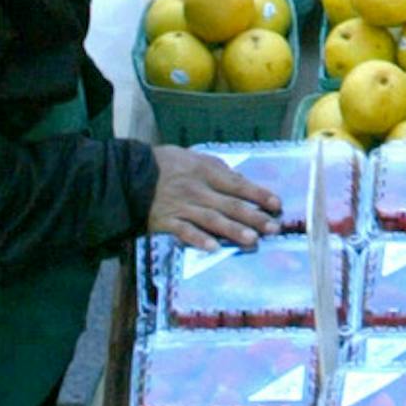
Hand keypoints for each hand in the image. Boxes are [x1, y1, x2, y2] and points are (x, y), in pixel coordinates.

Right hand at [148, 149, 281, 248]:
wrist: (130, 174)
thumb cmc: (166, 164)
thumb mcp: (194, 157)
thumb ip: (218, 169)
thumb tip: (240, 180)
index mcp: (206, 170)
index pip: (238, 184)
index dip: (258, 194)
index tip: (276, 205)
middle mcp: (197, 189)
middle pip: (230, 204)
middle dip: (254, 217)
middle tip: (273, 228)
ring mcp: (182, 206)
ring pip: (212, 219)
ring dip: (233, 230)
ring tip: (252, 239)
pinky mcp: (166, 221)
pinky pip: (185, 231)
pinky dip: (199, 239)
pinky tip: (214, 248)